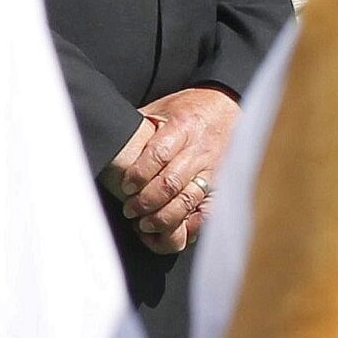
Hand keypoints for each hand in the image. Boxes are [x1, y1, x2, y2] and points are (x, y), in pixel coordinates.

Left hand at [103, 86, 240, 253]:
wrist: (228, 108)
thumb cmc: (189, 110)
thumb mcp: (162, 108)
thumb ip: (140, 126)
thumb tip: (109, 140)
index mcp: (183, 126)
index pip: (159, 154)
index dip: (140, 174)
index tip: (126, 186)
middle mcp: (200, 149)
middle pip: (172, 182)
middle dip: (147, 201)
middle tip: (131, 210)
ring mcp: (213, 169)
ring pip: (187, 200)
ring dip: (164, 217)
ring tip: (145, 224)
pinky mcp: (221, 185)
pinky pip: (207, 211)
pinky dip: (189, 225)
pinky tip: (173, 229)